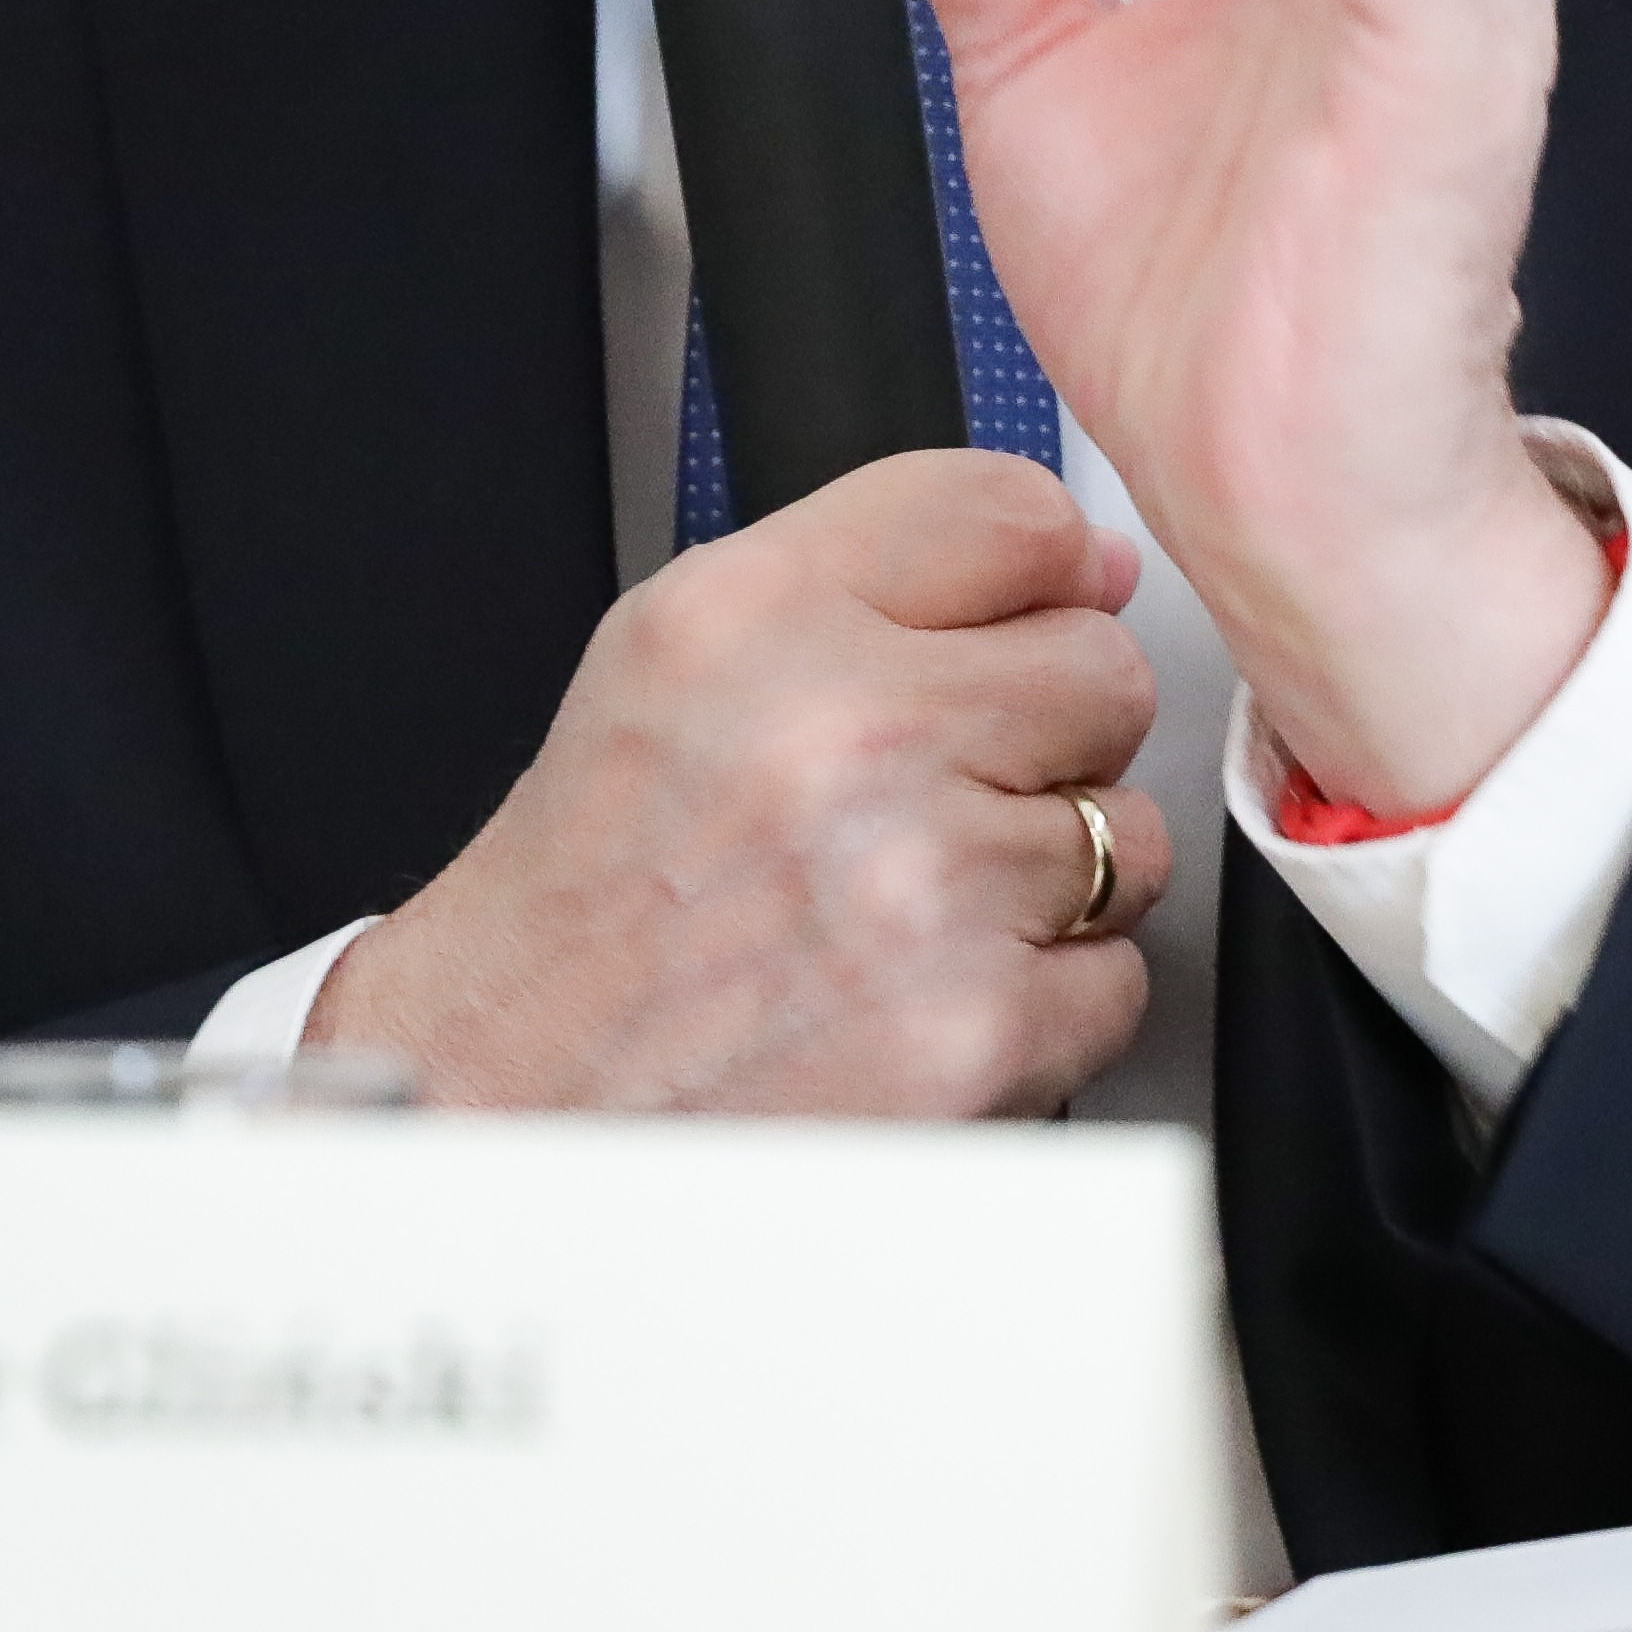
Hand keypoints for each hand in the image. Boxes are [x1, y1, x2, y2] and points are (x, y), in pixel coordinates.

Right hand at [311, 451, 1168, 1114]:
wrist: (508, 1116)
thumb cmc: (583, 917)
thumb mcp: (668, 674)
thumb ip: (868, 585)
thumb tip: (1087, 564)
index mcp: (748, 620)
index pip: (1007, 514)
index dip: (1046, 575)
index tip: (1032, 620)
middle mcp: (838, 735)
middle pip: (1101, 672)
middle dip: (1042, 745)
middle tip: (931, 806)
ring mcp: (920, 887)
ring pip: (1123, 835)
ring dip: (1045, 887)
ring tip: (908, 919)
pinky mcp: (977, 1029)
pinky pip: (1115, 979)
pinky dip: (1042, 1008)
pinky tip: (920, 1008)